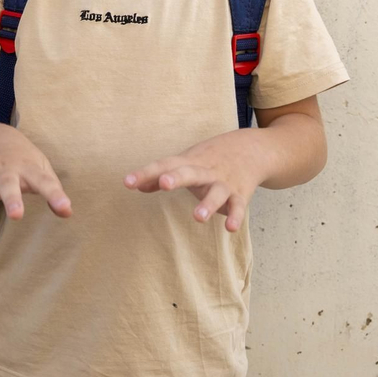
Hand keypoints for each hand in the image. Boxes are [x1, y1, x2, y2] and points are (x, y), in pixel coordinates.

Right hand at [0, 122, 72, 242]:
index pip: (43, 179)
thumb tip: (67, 214)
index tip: (64, 207)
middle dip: (11, 198)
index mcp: (27, 165)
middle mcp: (4, 170)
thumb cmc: (22, 158)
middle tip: (16, 215)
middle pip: (6, 182)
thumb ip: (53, 190)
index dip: (54, 194)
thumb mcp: (40, 167)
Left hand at [123, 130, 267, 231]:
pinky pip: (238, 206)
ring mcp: (223, 182)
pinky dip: (235, 216)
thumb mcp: (185, 163)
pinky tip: (230, 228)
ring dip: (208, 203)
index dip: (145, 174)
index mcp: (188, 163)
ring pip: (216, 192)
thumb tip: (135, 187)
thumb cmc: (208, 159)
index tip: (127, 182)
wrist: (250, 149)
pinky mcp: (239, 194)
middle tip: (163, 183)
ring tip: (198, 217)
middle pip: (189, 173)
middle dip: (176, 177)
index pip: (163, 166)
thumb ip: (159, 177)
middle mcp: (204, 171)